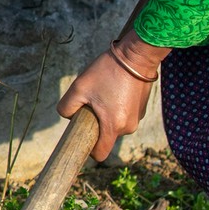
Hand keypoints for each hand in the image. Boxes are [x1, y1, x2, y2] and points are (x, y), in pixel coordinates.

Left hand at [57, 35, 168, 160]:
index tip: (82, 136)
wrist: (137, 55)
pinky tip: (114, 89)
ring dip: (106, 115)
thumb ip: (66, 107)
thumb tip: (68, 117)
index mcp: (113, 126)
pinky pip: (124, 115)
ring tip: (104, 93)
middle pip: (106, 137)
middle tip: (91, 104)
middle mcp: (128, 127)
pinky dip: (116, 108)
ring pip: (115, 125)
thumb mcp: (79, 87)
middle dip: (96, 126)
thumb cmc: (107, 71)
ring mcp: (138, 118)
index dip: (89, 149)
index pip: (100, 154)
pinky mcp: (142, 108)